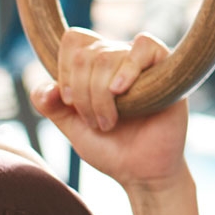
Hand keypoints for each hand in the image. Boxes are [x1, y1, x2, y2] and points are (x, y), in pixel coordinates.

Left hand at [33, 28, 188, 192]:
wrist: (142, 173)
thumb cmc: (111, 149)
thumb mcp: (72, 128)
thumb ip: (51, 106)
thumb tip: (47, 87)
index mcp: (95, 66)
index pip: (74, 41)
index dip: (64, 69)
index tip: (68, 102)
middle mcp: (119, 59)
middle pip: (88, 54)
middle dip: (83, 93)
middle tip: (95, 123)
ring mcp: (142, 64)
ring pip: (108, 55)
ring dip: (101, 94)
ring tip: (109, 122)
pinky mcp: (167, 70)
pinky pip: (146, 44)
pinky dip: (128, 67)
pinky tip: (121, 89)